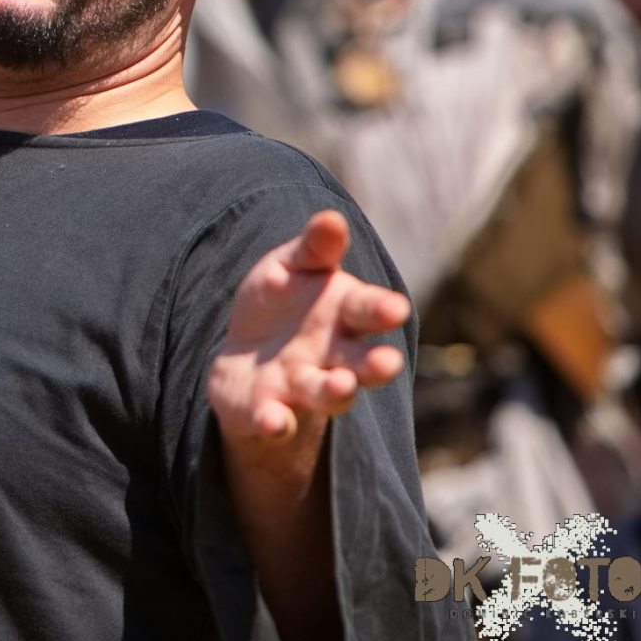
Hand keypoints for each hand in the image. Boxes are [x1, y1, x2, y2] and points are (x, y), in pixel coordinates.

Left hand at [207, 211, 409, 445]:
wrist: (245, 352)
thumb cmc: (282, 302)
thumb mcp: (290, 267)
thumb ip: (313, 249)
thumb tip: (331, 218)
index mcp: (343, 315)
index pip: (367, 310)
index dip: (381, 309)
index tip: (395, 308)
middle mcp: (333, 357)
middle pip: (362, 362)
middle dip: (376, 364)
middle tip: (387, 362)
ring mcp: (302, 387)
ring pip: (326, 394)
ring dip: (335, 391)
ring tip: (341, 384)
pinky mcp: (270, 411)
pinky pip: (277, 421)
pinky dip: (276, 422)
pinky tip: (272, 419)